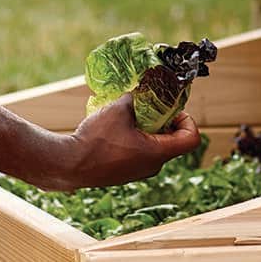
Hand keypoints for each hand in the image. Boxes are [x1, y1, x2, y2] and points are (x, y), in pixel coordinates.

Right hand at [46, 95, 200, 190]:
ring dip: (147, 128)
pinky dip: (135, 138)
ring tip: (128, 115)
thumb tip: (141, 89)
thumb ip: (134, 98)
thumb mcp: (119, 109)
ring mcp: (139, 172)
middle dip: (163, 120)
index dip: (187, 119)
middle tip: (147, 107)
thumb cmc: (96, 139)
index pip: (191, 139)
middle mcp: (153, 166)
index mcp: (157, 153)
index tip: (170, 109)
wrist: (69, 164)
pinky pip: (140, 152)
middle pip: (173, 140)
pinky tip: (117, 128)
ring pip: (155, 146)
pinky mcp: (126, 172)